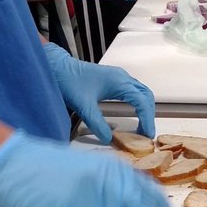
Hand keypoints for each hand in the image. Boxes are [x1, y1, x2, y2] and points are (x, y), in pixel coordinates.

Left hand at [42, 42, 156, 139]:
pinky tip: (132, 113)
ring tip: (141, 126)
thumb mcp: (83, 106)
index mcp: (119, 82)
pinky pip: (134, 91)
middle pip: (146, 96)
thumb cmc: (69, 82)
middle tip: (146, 133)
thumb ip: (96, 124)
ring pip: (141, 92)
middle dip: (149, 115)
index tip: (147, 135)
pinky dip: (138, 103)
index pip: (142, 102)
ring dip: (145, 109)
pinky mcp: (114, 79)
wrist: (57, 67)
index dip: (147, 120)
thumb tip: (109, 140)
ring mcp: (119, 77)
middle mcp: (123, 78)